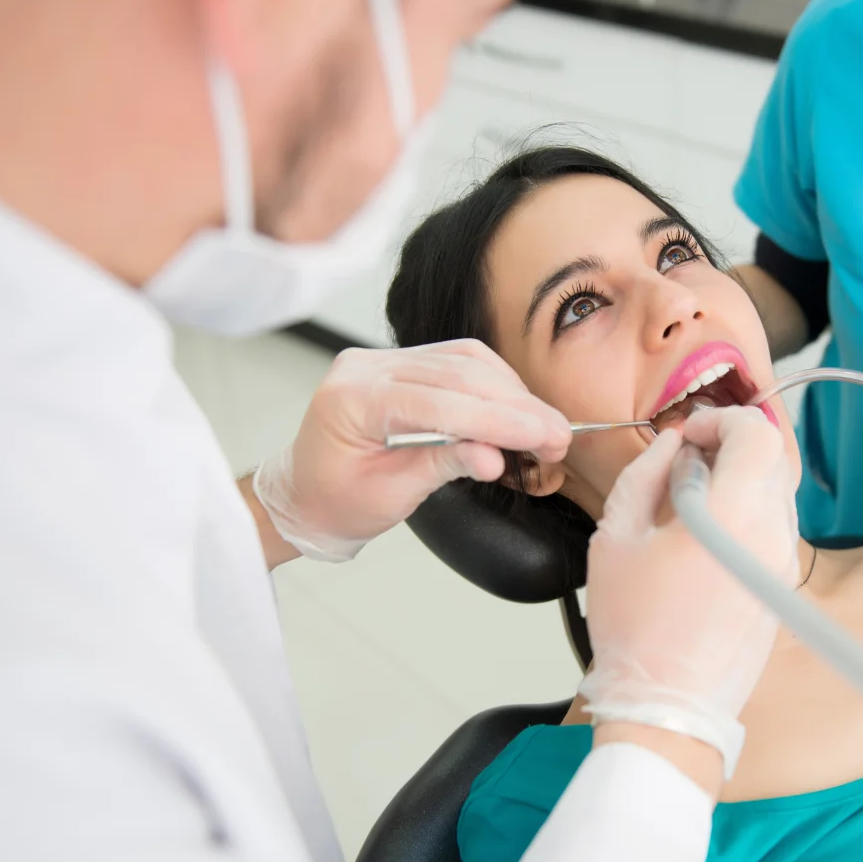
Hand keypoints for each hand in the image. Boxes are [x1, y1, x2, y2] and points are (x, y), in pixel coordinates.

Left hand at [253, 340, 570, 561]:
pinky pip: (459, 362)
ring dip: (513, 393)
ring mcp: (383, 359)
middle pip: (458, 374)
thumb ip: (442, 466)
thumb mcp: (389, 496)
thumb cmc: (336, 502)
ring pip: (466, 360)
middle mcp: (366, 366)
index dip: (497, 419)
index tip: (542, 437)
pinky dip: (496, 384)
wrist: (303, 495)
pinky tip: (520, 410)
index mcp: (352, 399)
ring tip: (546, 429)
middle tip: (559, 437)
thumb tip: (495, 458)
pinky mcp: (403, 363)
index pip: (438, 400)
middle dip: (516, 406)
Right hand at [580, 406, 798, 776]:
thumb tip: (670, 445)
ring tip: (690, 499)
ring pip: (775, 491)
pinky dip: (746, 511)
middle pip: (771, 459)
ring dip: (739, 478)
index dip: (721, 420)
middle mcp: (771, 535)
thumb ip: (645, 475)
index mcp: (732, 515)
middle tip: (687, 458)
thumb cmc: (636, 631)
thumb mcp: (616, 538)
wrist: (669, 708)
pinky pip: (772, 527)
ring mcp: (782, 563)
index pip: (756, 434)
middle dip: (730, 444)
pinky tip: (706, 533)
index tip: (689, 433)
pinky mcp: (781, 587)